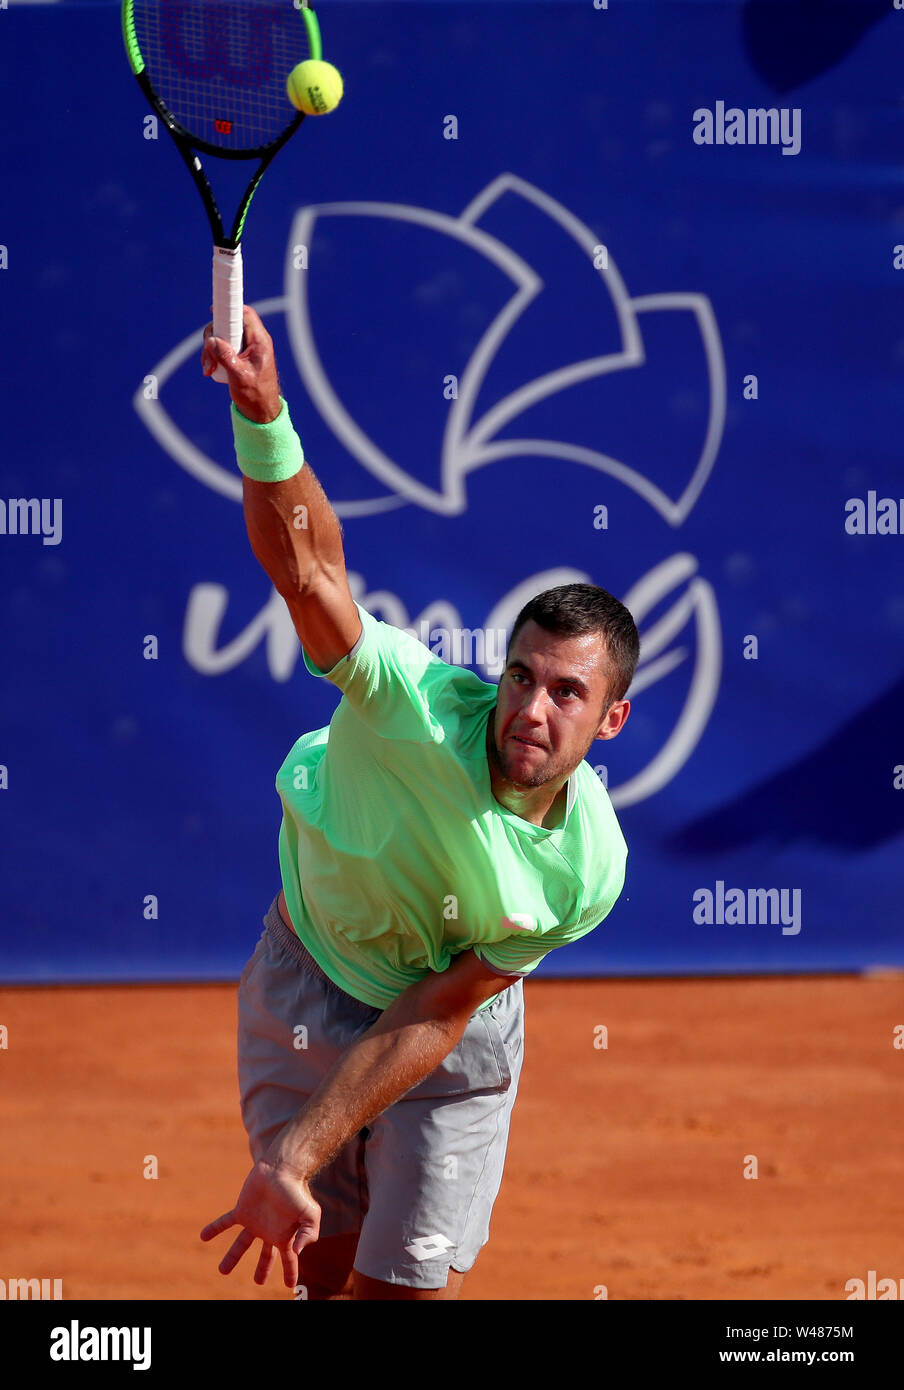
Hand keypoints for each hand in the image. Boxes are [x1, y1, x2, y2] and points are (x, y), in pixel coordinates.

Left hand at [200, 1158, 320, 1287]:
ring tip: (222, 1271)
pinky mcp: (242, 1210)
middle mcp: (269, 1231)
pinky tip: (203, 1237)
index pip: (289, 1260)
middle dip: (263, 1269)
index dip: (290, 1272)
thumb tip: (296, 1253)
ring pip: (241, 1244)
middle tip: (258, 1282)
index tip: (289, 1285)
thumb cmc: (297, 1190)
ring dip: (232, 1257)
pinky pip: (226, 1222)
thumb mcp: (310, 1214)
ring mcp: (254, 1221)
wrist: (281, 1169)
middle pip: (265, 1256)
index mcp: (285, 1235)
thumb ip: (308, 1234)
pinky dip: (215, 1229)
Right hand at [201, 304, 282, 423]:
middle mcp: (253, 341)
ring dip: (211, 350)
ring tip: (208, 368)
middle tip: (209, 357)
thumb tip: (211, 340)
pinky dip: (213, 356)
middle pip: (228, 324)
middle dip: (213, 338)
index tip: (214, 310)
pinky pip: (222, 348)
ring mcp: (245, 348)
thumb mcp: (239, 375)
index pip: (246, 314)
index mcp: (259, 341)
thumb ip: (225, 356)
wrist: (260, 411)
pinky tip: (210, 370)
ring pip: (222, 337)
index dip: (230, 308)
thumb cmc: (256, 394)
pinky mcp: (238, 356)